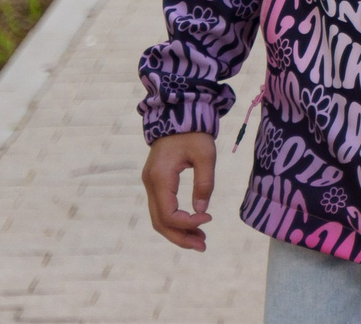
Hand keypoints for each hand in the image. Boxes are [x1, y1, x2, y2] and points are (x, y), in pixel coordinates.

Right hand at [141, 133, 216, 250]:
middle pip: (160, 223)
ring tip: (201, 241)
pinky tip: (193, 225)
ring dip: (178, 232)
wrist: (178, 114)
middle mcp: (150, 184)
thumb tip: (202, 210)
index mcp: (160, 178)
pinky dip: (176, 221)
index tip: (209, 218)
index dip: (188, 223)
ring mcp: (151, 184)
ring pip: (159, 219)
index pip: (169, 214)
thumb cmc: (193, 133)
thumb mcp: (205, 155)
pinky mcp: (156, 183)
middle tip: (203, 246)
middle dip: (181, 237)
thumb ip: (204, 183)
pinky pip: (162, 209)